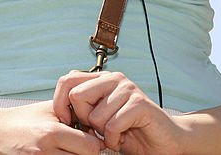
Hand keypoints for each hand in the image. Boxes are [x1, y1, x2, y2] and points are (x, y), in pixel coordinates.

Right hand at [0, 100, 104, 153]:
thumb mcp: (48, 110)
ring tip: (65, 151)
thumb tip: (97, 124)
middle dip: (84, 154)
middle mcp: (43, 152)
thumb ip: (74, 114)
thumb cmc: (21, 120)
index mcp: (52, 133)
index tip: (91, 139)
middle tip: (78, 147)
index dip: (95, 144)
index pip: (91, 147)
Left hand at [53, 71, 184, 154]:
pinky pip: (112, 126)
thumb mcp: (98, 116)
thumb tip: (61, 101)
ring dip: (102, 133)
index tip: (70, 122)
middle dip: (84, 120)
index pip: (67, 80)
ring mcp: (128, 89)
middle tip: (99, 128)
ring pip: (95, 116)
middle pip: (77, 96)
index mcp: (102, 78)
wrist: (160, 142)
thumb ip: (83, 105)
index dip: (61, 104)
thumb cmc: (127, 131)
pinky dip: (114, 139)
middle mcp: (115, 78)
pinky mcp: (139, 104)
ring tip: (116, 132)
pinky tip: (124, 136)